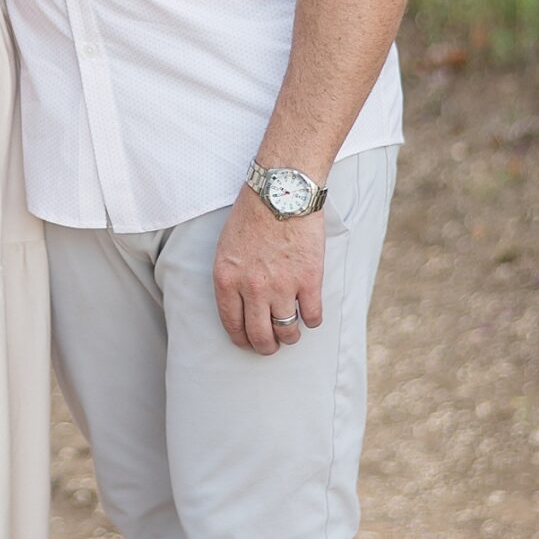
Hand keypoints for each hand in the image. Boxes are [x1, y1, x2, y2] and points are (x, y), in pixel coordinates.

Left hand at [212, 185, 326, 356]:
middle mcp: (252, 288)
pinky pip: (312, 316)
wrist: (282, 191)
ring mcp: (282, 286)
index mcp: (226, 279)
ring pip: (287, 331)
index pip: (232, 325)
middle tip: (271, 346)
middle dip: (266, 347)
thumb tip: (241, 305)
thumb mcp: (226, 247)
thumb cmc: (253, 213)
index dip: (242, 339)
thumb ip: (231, 277)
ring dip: (290, 336)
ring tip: (292, 332)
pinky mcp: (309, 280)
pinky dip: (312, 320)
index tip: (248, 342)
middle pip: (260, 336)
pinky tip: (310, 315)